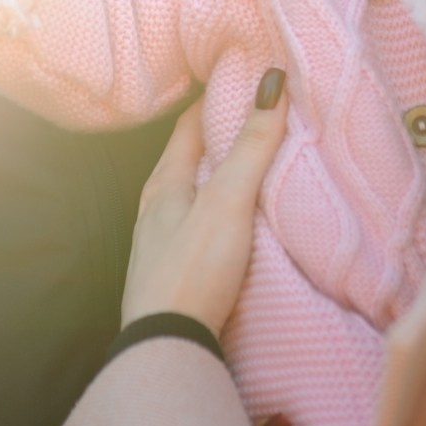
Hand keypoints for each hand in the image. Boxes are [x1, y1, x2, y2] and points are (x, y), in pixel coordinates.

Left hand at [119, 70, 289, 332]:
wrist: (166, 348)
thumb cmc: (192, 269)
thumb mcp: (228, 202)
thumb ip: (251, 147)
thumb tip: (270, 82)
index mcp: (164, 184)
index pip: (188, 126)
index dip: (212, 98)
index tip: (239, 78)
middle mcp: (155, 210)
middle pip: (187, 160)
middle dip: (216, 137)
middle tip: (252, 117)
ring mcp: (160, 244)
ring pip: (191, 196)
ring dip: (217, 178)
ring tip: (248, 167)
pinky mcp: (172, 274)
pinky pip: (196, 227)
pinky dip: (217, 213)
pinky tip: (234, 225)